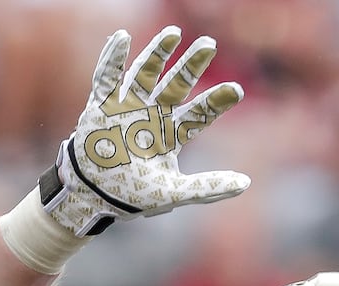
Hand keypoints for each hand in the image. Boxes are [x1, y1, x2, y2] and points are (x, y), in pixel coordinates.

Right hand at [41, 25, 249, 236]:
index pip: (200, 113)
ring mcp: (128, 107)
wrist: (92, 197)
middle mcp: (153, 114)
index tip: (236, 90)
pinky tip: (122, 37)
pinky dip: (112, 58)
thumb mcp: (173, 194)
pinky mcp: (101, 105)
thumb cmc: (133, 195)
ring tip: (173, 34)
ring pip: (145, 74)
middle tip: (209, 44)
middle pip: (176, 85)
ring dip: (158, 53)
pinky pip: (106, 77)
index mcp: (172, 134)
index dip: (217, 100)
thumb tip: (246, 183)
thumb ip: (207, 187)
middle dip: (191, 65)